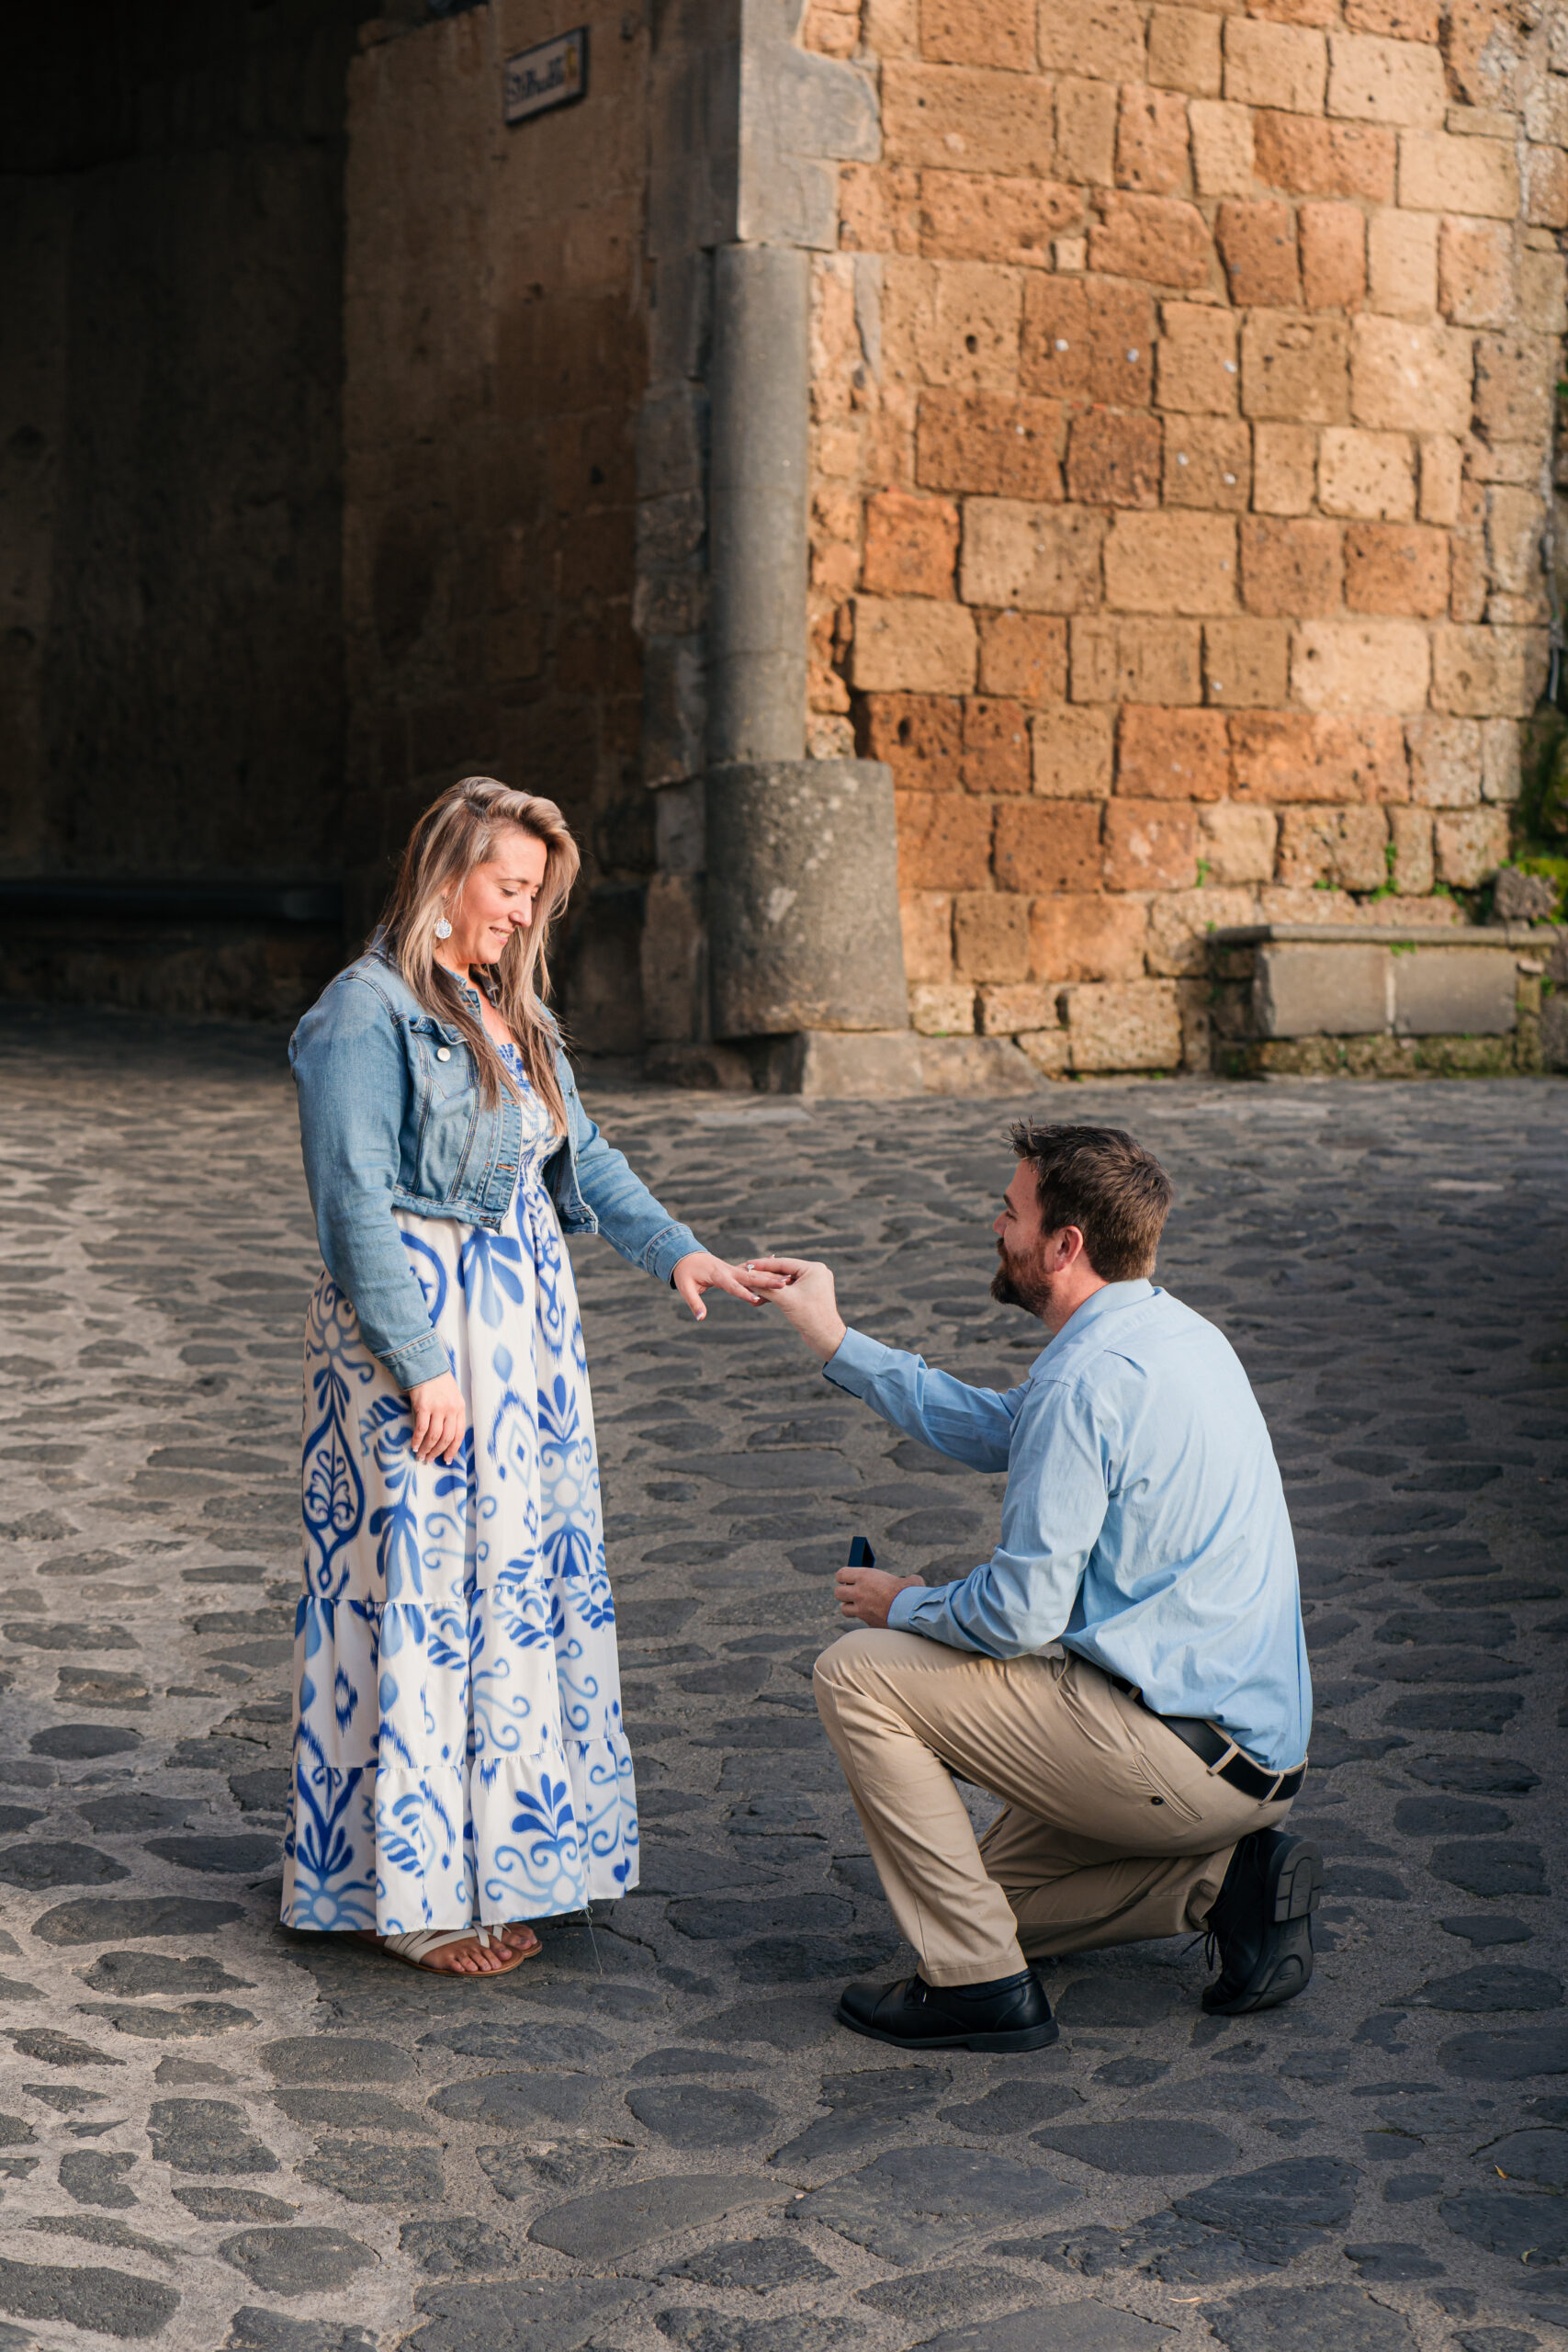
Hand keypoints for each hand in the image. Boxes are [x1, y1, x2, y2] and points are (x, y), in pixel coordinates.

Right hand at [408, 1371, 464, 1464]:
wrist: (425, 1365)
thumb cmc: (437, 1382)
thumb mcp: (452, 1396)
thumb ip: (451, 1413)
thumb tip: (446, 1437)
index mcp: (460, 1408)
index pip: (459, 1434)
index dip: (452, 1449)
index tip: (447, 1460)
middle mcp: (451, 1409)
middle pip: (446, 1438)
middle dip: (438, 1452)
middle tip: (430, 1459)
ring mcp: (438, 1408)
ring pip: (434, 1436)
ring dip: (427, 1449)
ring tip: (421, 1456)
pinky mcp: (424, 1406)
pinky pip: (421, 1429)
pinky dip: (417, 1440)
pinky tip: (414, 1446)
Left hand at [671, 1252, 788, 1322]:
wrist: (686, 1255)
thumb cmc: (685, 1273)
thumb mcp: (685, 1288)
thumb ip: (694, 1303)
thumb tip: (701, 1318)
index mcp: (718, 1276)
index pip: (733, 1286)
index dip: (744, 1293)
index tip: (756, 1300)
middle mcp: (729, 1271)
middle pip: (751, 1277)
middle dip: (767, 1281)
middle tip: (784, 1284)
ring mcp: (734, 1269)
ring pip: (755, 1273)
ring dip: (771, 1276)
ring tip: (789, 1280)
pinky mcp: (736, 1270)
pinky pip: (753, 1272)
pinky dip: (766, 1272)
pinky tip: (780, 1272)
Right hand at [746, 1258, 846, 1361]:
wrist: (825, 1338)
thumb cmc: (809, 1317)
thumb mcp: (785, 1300)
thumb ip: (766, 1287)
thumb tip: (749, 1279)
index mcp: (814, 1269)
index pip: (783, 1263)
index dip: (763, 1264)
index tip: (748, 1263)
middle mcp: (815, 1273)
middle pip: (784, 1271)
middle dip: (765, 1277)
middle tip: (748, 1275)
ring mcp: (812, 1284)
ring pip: (785, 1282)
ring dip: (769, 1287)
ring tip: (752, 1290)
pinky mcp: (809, 1294)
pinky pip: (789, 1290)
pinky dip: (777, 1295)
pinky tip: (761, 1299)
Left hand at [836, 1563, 924, 1628]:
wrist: (913, 1613)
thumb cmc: (911, 1593)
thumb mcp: (908, 1580)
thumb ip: (902, 1579)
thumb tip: (909, 1582)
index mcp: (865, 1577)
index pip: (841, 1574)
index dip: (843, 1576)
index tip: (848, 1578)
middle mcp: (859, 1593)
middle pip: (837, 1592)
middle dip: (843, 1592)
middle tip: (853, 1591)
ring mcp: (861, 1610)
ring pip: (844, 1609)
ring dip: (851, 1607)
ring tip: (862, 1605)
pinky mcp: (868, 1624)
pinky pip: (862, 1621)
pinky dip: (867, 1619)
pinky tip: (878, 1616)